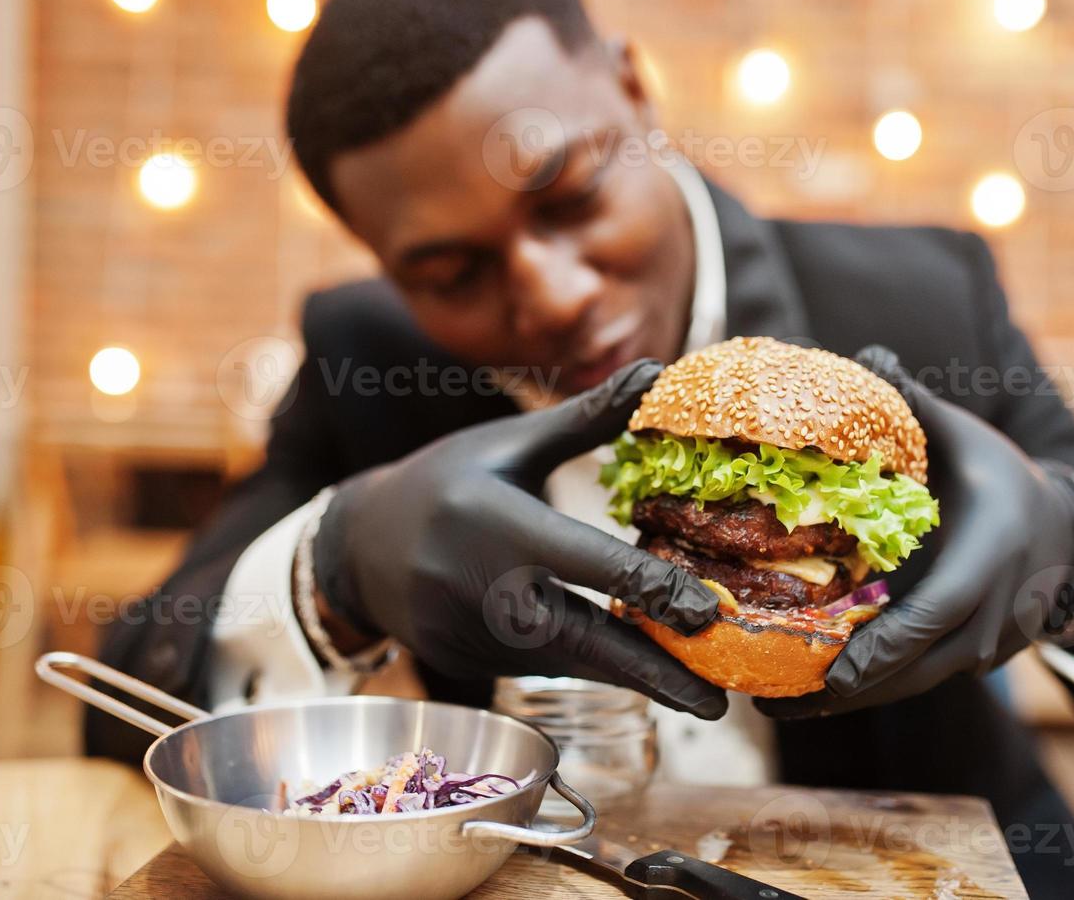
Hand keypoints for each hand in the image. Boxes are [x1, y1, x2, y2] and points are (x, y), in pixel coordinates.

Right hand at [318, 359, 726, 718]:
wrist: (357, 544)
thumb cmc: (446, 480)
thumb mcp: (510, 442)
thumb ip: (587, 419)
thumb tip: (658, 370)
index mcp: (497, 523)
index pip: (587, 562)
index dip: (650, 589)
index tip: (706, 612)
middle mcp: (482, 587)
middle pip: (583, 640)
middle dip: (653, 674)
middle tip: (715, 703)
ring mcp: (470, 633)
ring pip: (568, 662)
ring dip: (631, 678)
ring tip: (696, 693)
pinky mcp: (467, 660)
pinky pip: (539, 668)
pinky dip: (589, 670)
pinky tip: (637, 673)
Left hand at [755, 346, 1073, 718]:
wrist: (1069, 536)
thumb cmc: (1004, 480)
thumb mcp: (967, 441)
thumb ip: (917, 406)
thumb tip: (868, 356)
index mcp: (987, 561)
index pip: (933, 616)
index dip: (883, 649)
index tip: (832, 672)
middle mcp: (989, 617)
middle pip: (913, 670)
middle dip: (844, 691)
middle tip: (774, 704)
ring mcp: (986, 648)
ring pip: (913, 684)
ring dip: (849, 700)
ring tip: (778, 707)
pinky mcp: (974, 662)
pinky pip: (919, 679)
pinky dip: (872, 687)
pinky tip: (813, 691)